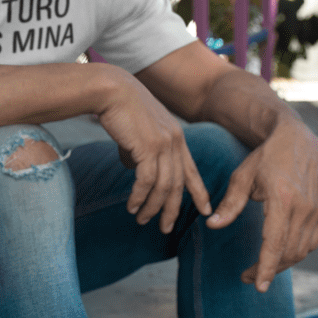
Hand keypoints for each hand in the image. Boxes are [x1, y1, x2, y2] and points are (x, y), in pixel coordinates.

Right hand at [96, 68, 212, 233]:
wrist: (111, 90)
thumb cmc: (120, 106)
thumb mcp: (138, 130)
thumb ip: (140, 149)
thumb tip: (133, 168)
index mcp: (177, 137)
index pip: (191, 170)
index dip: (200, 192)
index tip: (206, 210)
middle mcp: (175, 142)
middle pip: (178, 185)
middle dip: (171, 209)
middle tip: (164, 227)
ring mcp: (164, 145)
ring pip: (163, 186)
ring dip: (152, 206)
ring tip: (141, 219)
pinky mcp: (148, 147)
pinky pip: (147, 180)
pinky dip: (140, 196)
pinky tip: (132, 206)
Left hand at [206, 119, 317, 291]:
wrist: (299, 141)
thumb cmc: (265, 158)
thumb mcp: (241, 177)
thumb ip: (229, 205)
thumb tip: (212, 225)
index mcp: (282, 199)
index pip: (275, 243)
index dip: (267, 268)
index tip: (258, 286)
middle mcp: (304, 209)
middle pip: (289, 252)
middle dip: (269, 270)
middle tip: (248, 278)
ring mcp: (317, 212)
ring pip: (302, 250)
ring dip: (282, 264)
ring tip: (260, 270)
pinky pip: (310, 242)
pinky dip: (294, 253)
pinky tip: (277, 255)